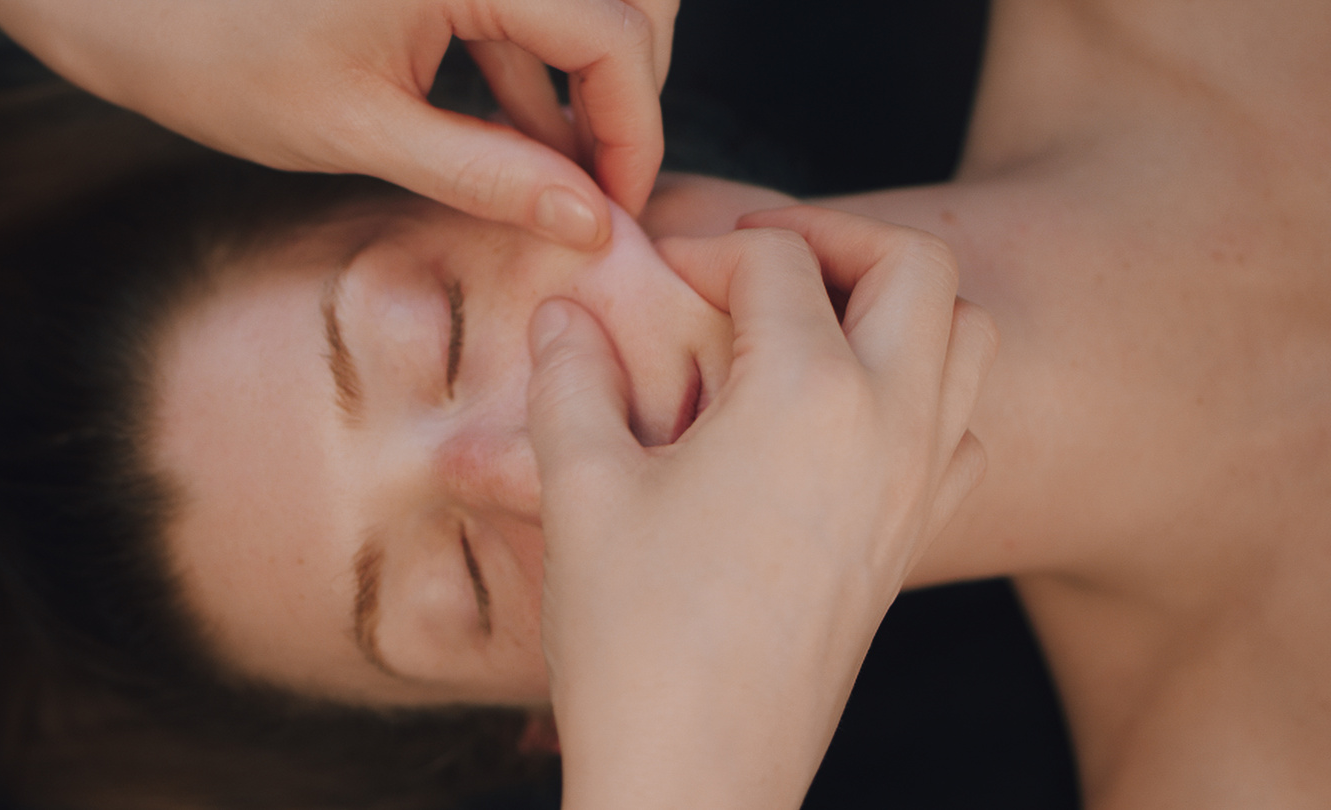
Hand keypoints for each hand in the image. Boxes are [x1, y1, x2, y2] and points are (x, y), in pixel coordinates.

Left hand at [0, 0, 675, 248]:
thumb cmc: (208, 54)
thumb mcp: (360, 132)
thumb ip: (489, 175)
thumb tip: (590, 221)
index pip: (612, 32)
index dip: (634, 127)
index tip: (621, 206)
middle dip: (623, 92)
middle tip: (599, 182)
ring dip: (581, 78)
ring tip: (550, 172)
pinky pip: (518, 1)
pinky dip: (529, 63)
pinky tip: (509, 132)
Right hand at [526, 207, 997, 809]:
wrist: (700, 773)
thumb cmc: (635, 636)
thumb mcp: (581, 491)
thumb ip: (570, 379)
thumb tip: (563, 314)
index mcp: (806, 393)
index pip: (774, 263)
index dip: (705, 250)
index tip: (655, 276)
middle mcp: (888, 423)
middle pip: (915, 267)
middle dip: (835, 237)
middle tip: (757, 259)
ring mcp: (918, 484)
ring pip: (966, 339)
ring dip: (899, 304)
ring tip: (811, 323)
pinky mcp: (917, 539)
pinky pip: (964, 427)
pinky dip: (926, 389)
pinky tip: (847, 417)